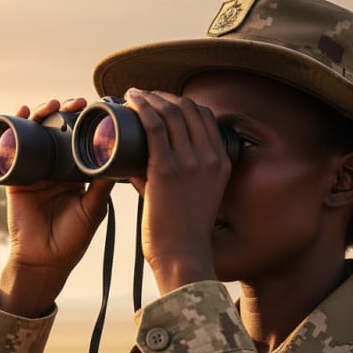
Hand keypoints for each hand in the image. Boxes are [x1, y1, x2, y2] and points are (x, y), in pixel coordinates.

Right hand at [0, 98, 113, 316]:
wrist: (44, 260)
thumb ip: (103, 185)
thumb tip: (120, 159)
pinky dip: (15, 128)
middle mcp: (56, 168)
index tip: (97, 108)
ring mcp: (36, 171)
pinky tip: (22, 113)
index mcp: (76, 174)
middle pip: (59, 131)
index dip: (87, 122)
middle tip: (78, 102)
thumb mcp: (93, 208)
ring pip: (38, 134)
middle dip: (66, 112)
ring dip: (43, 114)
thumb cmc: (72, 239)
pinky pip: (14, 148)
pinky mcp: (16, 177)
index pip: (80, 140)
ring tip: (53, 105)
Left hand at [125, 88, 232, 293]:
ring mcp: (189, 162)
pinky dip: (142, 107)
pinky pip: (154, 126)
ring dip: (150, 97)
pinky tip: (131, 98)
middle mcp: (209, 158)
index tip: (162, 103)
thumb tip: (137, 164)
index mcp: (221, 163)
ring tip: (134, 96)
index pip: (205, 118)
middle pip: (188, 109)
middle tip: (144, 97)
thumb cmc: (181, 233)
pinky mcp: (166, 169)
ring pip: (171, 112)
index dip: (182, 104)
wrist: (182, 256)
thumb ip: (169, 177)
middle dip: (164, 97)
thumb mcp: (191, 197)